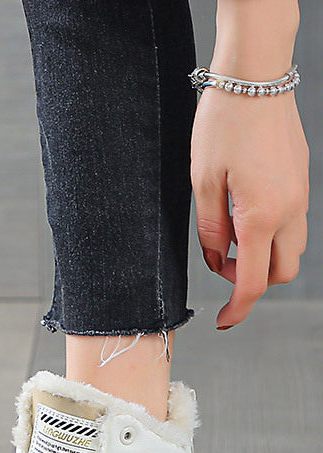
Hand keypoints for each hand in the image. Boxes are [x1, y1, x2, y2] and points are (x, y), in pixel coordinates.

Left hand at [190, 88, 308, 328]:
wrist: (256, 79)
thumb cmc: (223, 127)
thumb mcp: (202, 183)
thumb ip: (210, 229)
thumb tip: (218, 261)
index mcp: (262, 216)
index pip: (254, 282)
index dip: (238, 308)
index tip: (224, 321)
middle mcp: (290, 211)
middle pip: (281, 272)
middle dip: (253, 281)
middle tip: (221, 265)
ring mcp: (301, 196)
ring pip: (290, 250)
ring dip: (263, 258)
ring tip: (229, 237)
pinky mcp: (301, 183)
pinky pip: (291, 225)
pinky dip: (269, 235)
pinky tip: (242, 214)